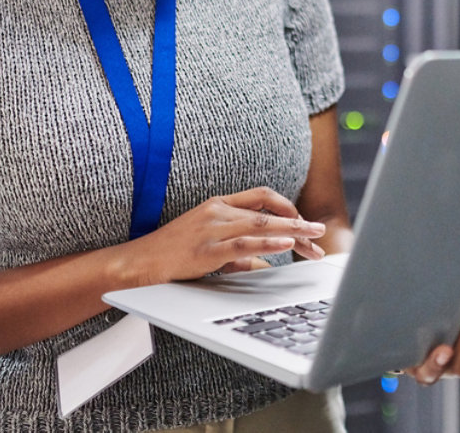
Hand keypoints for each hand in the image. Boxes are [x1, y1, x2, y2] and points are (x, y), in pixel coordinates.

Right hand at [123, 187, 325, 284]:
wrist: (139, 262)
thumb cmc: (173, 254)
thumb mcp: (210, 246)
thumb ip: (239, 252)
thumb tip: (265, 263)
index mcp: (219, 205)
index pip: (261, 195)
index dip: (286, 205)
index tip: (302, 220)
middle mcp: (218, 211)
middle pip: (268, 211)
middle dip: (298, 223)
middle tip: (319, 233)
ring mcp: (211, 228)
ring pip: (260, 224)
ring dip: (291, 231)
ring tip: (313, 238)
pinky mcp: (206, 249)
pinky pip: (243, 243)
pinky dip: (267, 242)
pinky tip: (286, 244)